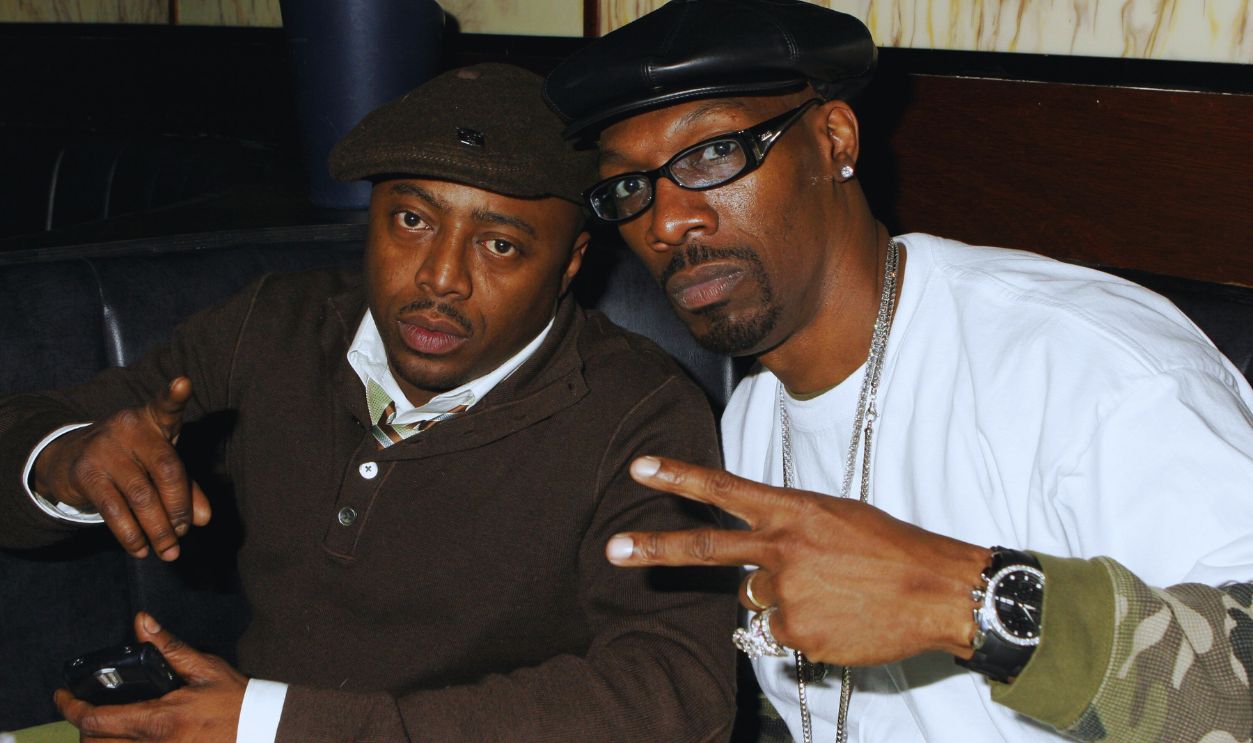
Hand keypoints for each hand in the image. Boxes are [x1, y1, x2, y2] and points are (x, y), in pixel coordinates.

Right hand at [32, 376, 210, 559]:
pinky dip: (131, 535)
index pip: (166, 406)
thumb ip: (185, 488)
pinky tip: (141, 550)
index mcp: (153, 420)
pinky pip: (114, 510)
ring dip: (159, 529)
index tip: (184, 382)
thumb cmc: (130, 460)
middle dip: (180, 508)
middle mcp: (129, 428)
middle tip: (185, 532)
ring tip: (169, 551)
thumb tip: (203, 520)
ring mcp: (105, 448)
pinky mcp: (86, 473)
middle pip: (167, 470)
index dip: (175, 395)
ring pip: (141, 496)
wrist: (69, 460)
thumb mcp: (159, 466)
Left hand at [56, 612, 246, 741]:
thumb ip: (168, 647)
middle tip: (89, 707)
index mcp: (158, 720)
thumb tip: (142, 623)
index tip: (61, 695)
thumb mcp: (203, 668)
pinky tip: (127, 736)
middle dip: (84, 727)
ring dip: (100, 741)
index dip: (70, 707)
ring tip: (106, 724)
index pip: (95, 720)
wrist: (261, 729)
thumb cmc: (235, 700)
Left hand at [606, 456, 989, 665]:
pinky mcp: (797, 632)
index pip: (725, 488)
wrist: (937, 590)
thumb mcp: (836, 516)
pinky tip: (837, 618)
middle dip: (654, 548)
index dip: (679, 477)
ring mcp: (787, 592)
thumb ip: (789, 529)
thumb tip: (757, 562)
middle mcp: (782, 548)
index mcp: (793, 511)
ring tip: (829, 593)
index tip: (640, 467)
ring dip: (780, 598)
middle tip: (612, 549)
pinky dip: (802, 628)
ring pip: (754, 598)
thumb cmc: (891, 547)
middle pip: (706, 548)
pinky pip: (779, 632)